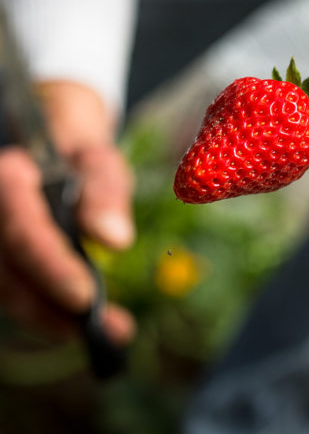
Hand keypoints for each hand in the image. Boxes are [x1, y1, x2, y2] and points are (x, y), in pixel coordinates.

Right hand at [0, 81, 134, 341]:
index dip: (53, 269)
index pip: (24, 233)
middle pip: (9, 276)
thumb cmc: (76, 160)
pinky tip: (83, 324)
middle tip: (111, 330)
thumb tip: (117, 240)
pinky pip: (15, 295)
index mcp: (7, 181)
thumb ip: (106, 193)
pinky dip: (48, 314)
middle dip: (56, 310)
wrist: (48, 156)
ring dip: (54, 320)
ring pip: (8, 293)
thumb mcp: (100, 162)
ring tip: (112, 332)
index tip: (88, 300)